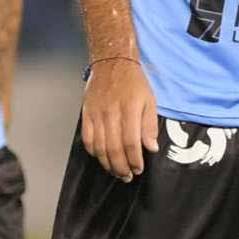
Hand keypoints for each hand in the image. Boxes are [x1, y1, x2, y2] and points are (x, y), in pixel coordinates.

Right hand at [80, 55, 160, 181]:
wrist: (111, 62)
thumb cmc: (133, 82)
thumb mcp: (150, 100)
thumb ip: (150, 125)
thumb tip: (151, 148)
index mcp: (129, 110)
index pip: (131, 142)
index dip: (134, 160)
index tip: (138, 169)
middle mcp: (111, 113)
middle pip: (114, 148)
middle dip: (121, 167)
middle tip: (126, 176)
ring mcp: (97, 114)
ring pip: (100, 146)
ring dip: (107, 163)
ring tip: (115, 172)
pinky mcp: (87, 114)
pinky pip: (87, 138)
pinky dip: (93, 151)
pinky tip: (100, 157)